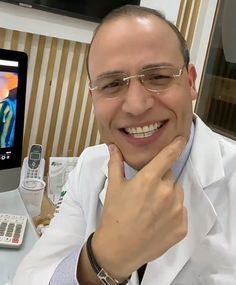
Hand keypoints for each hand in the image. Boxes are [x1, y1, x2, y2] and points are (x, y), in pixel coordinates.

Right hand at [93, 136, 187, 278]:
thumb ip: (116, 164)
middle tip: (147, 191)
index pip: (168, 156)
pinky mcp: (182, 227)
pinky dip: (173, 211)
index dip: (176, 145)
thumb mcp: (114, 187)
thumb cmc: (114, 214)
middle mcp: (166, 192)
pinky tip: (158, 220)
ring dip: (168, 195)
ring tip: (153, 207)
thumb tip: (113, 146)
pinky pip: (181, 210)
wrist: (119, 248)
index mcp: (149, 180)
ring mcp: (176, 211)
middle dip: (160, 179)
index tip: (181, 139)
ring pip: (177, 193)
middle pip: (170, 176)